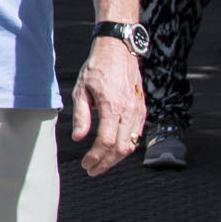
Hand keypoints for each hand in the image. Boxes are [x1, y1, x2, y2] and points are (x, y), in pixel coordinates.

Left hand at [68, 35, 144, 175]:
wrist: (118, 51)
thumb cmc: (96, 68)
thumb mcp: (81, 89)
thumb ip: (81, 115)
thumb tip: (78, 138)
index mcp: (112, 106)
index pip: (106, 141)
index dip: (96, 157)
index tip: (86, 164)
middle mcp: (129, 111)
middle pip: (121, 148)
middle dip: (106, 163)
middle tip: (92, 170)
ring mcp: (138, 110)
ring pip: (132, 144)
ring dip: (117, 158)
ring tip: (101, 164)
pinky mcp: (142, 109)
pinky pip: (137, 134)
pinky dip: (126, 146)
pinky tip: (114, 150)